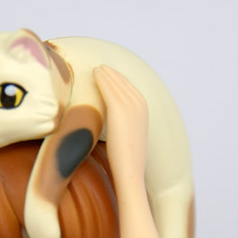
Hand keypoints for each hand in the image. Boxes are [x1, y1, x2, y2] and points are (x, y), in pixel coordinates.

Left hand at [93, 65, 148, 184]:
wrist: (130, 170)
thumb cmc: (125, 159)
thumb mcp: (127, 135)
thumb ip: (122, 124)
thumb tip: (112, 122)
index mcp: (144, 110)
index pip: (130, 88)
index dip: (118, 80)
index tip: (107, 74)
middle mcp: (140, 104)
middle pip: (123, 83)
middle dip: (112, 74)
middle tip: (99, 67)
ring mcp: (131, 106)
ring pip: (115, 84)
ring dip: (105, 74)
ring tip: (95, 68)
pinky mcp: (119, 109)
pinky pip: (108, 89)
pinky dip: (101, 79)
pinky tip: (93, 74)